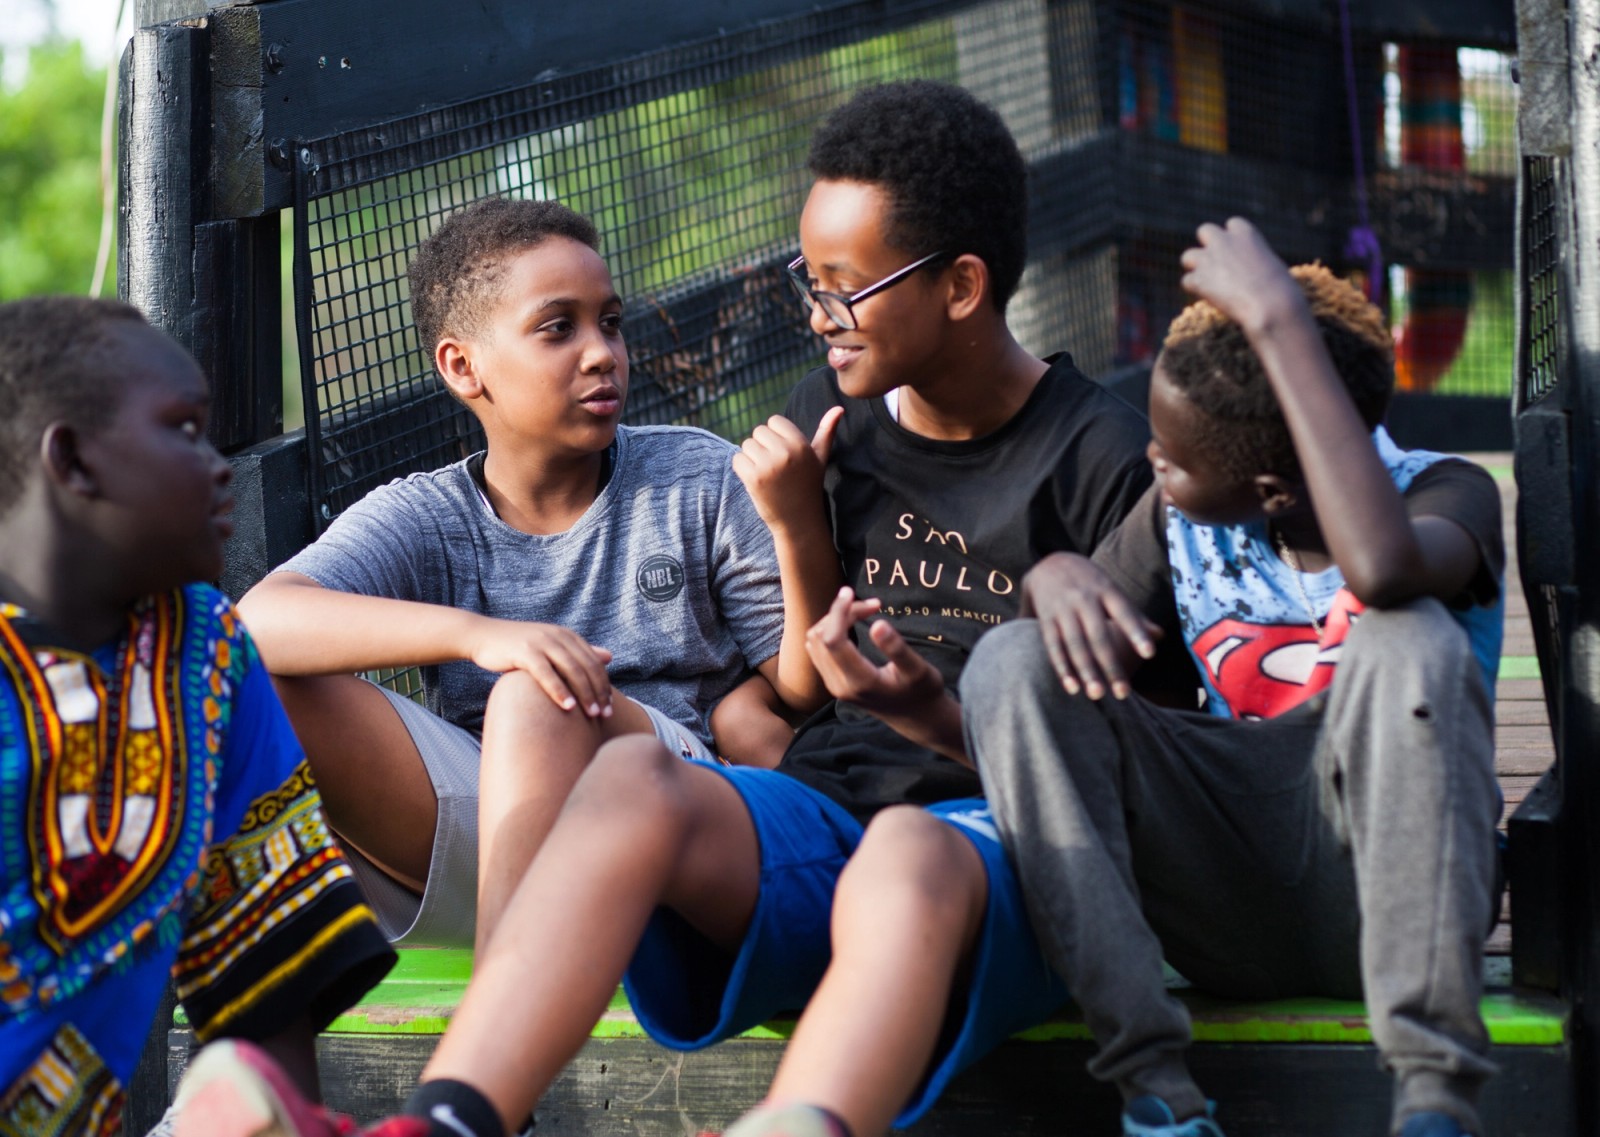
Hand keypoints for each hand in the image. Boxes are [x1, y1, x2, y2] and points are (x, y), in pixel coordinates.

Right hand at [467, 618, 614, 717]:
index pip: (594, 662)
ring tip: (592, 714)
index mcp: (567, 636)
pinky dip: (559, 690)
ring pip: (572, 670)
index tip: (610, 707)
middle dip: (599, 692)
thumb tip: (609, 657)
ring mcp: (542, 642)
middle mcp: (558, 636)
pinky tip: (568, 706)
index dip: (604, 685)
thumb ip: (579, 652)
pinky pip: (547, 674)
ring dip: (584, 693)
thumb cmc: (518, 647)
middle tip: (605, 715)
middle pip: (587, 667)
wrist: (483, 636)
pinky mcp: (525, 652)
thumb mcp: (551, 647)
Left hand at [732, 407, 843, 533]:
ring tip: (767, 473)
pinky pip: (737, 459)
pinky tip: (756, 480)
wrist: (799, 521)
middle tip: (775, 466)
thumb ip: (827, 431)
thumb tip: (839, 408)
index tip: (784, 453)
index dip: (776, 436)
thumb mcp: (820, 458)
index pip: (774, 420)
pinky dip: (742, 468)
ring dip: (752, 457)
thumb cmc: (809, 486)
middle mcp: (785, 452)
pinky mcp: (753, 479)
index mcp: (800, 444)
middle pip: (758, 431)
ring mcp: (768, 466)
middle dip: (763, 446)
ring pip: (746, 445)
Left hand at [804, 586, 945, 716]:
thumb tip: (877, 624)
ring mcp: (832, 685)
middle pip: (821, 636)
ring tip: (863, 611)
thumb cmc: (921, 692)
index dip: (838, 612)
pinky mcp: (832, 681)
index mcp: (859, 682)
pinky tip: (852, 623)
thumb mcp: (918, 670)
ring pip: (814, 641)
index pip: (832, 640)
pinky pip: (817, 648)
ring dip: (834, 619)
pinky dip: (830, 629)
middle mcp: (839, 685)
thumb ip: (896, 649)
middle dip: (841, 613)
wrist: (915, 718)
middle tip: (873, 605)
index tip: (851, 592)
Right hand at [1021, 554, 1160, 699]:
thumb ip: (1134, 615)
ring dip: (1086, 671)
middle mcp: (1084, 599)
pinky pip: (1053, 646)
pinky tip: (1071, 688)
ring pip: (1075, 644)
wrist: (1049, 563)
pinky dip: (1062, 668)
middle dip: (1110, 665)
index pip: (1124, 613)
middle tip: (1123, 694)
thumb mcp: (1112, 590)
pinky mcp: (1046, 619)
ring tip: (1097, 695)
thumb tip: (1161, 636)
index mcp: (1106, 590)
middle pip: (1098, 635)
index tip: (1149, 654)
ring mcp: (1063, 609)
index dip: (1136, 633)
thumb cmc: (1090, 583)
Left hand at [1179, 217, 1304, 335]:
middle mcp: (1224, 241)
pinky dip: (1195, 290)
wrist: (1271, 305)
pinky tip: (1208, 298)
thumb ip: (1253, 260)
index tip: (1236, 252)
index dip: (1232, 239)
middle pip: (1205, 230)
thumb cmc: (1280, 289)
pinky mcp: (1199, 279)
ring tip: (1209, 284)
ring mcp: (1208, 259)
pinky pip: (1187, 281)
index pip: (1232, 224)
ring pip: (1187, 256)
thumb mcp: (1271, 265)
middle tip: (1216, 265)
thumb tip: (1245, 270)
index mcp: (1246, 233)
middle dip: (1208, 246)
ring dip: (1196, 268)